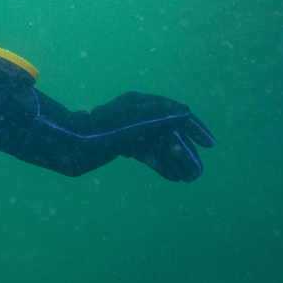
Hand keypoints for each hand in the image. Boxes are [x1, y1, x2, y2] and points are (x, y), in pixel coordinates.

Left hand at [90, 92, 214, 181]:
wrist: (71, 145)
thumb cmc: (102, 131)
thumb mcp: (134, 122)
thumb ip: (160, 116)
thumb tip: (185, 112)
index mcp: (140, 103)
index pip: (174, 112)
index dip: (195, 128)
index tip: (210, 145)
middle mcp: (136, 114)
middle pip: (168, 133)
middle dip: (185, 153)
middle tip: (198, 174)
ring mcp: (129, 129)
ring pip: (159, 145)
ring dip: (176, 161)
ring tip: (190, 180)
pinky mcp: (121, 143)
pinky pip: (147, 153)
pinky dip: (161, 164)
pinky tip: (174, 177)